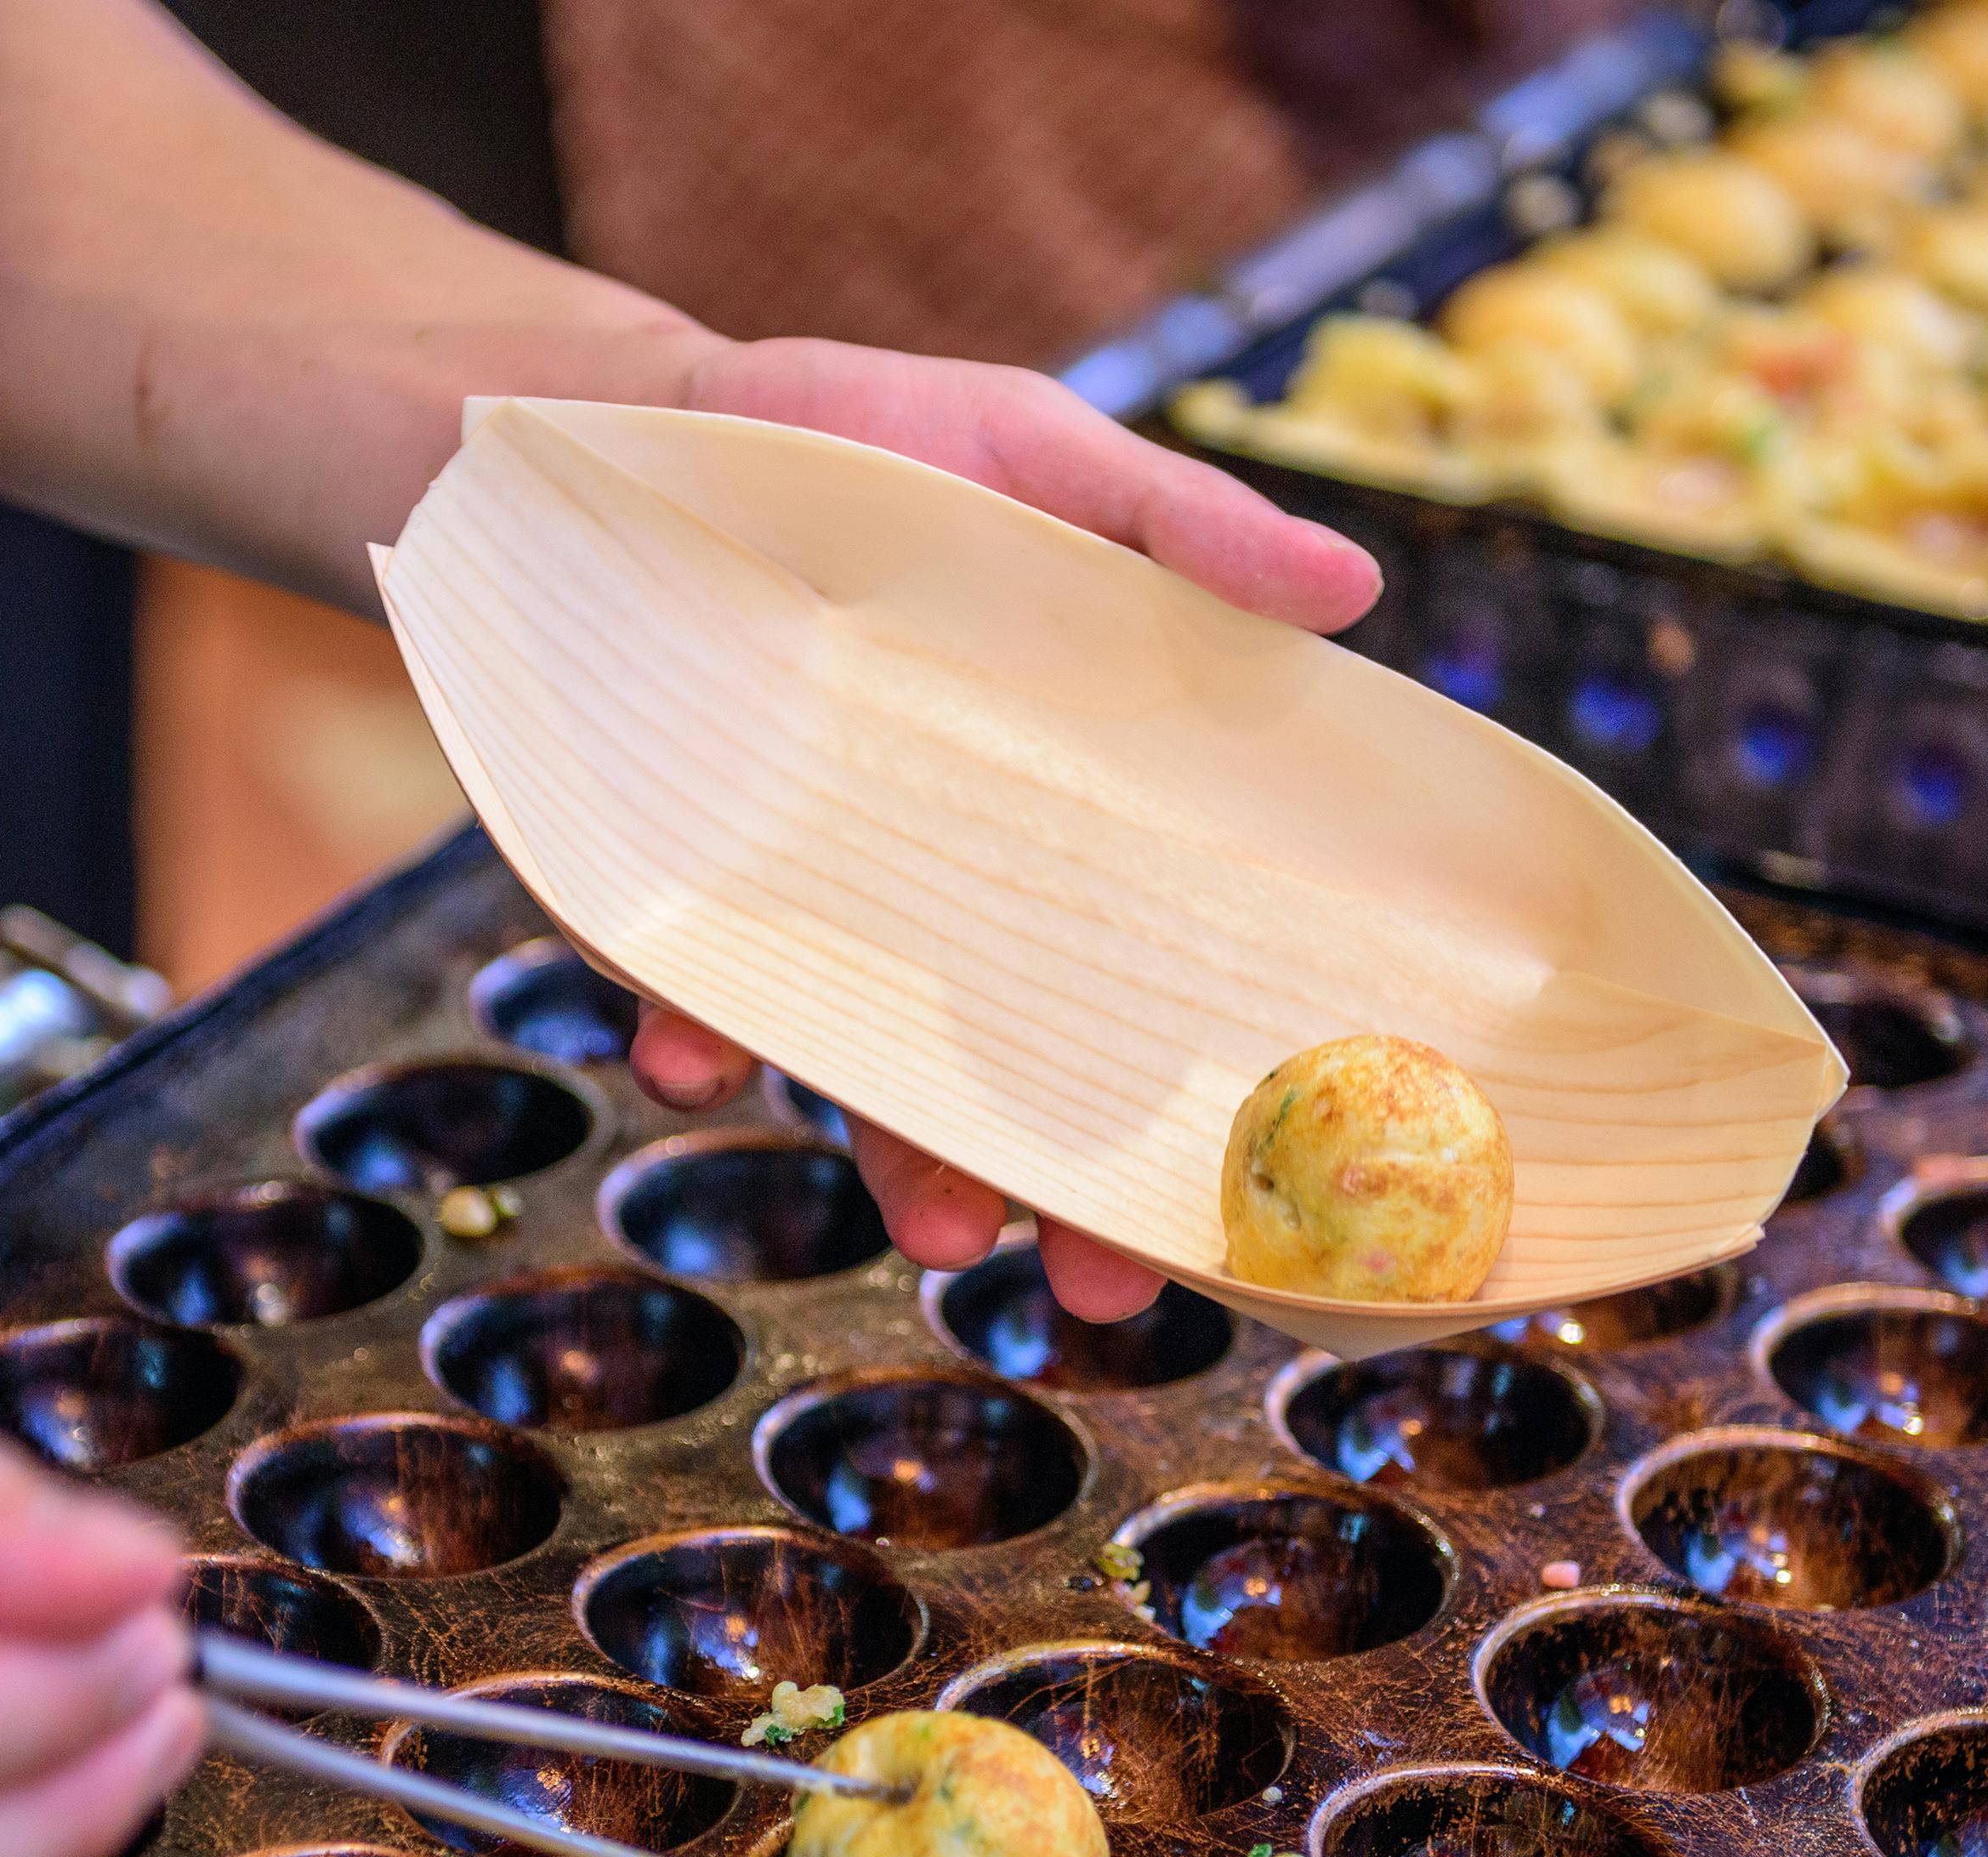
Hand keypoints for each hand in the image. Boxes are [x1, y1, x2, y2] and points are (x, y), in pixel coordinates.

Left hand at [626, 337, 1387, 1320]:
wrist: (633, 443)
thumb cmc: (869, 450)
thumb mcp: (1033, 457)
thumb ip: (1179, 525)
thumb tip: (1355, 587)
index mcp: (1067, 806)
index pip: (1157, 964)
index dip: (1207, 1079)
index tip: (1260, 1184)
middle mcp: (950, 884)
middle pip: (1024, 1066)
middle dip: (1067, 1180)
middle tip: (1102, 1283)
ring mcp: (818, 905)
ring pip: (874, 1070)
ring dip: (903, 1156)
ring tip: (935, 1224)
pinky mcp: (679, 897)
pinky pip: (690, 996)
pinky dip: (691, 1035)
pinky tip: (687, 1055)